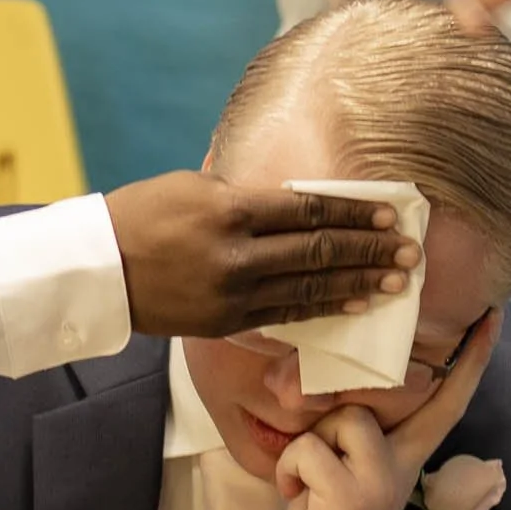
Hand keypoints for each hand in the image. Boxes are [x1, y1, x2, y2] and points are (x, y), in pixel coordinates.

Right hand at [106, 171, 418, 337]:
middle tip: (411, 253)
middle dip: (370, 251)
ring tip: (397, 282)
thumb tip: (300, 199)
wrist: (99, 269)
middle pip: (319, 251)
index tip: (392, 214)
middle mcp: (238, 254)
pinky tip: (356, 306)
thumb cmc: (145, 214)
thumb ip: (249, 193)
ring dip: (359, 284)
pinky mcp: (228, 323)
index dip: (355, 212)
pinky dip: (326, 310)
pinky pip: (287, 315)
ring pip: (311, 289)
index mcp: (231, 209)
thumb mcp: (196, 186)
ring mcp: (234, 294)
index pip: (309, 209)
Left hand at [274, 311, 502, 509]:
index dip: (471, 358)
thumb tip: (319, 389)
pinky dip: (291, 467)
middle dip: (348, 389)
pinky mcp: (352, 494)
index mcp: (406, 455)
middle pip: (384, 393)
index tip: (493, 316)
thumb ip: (347, 435)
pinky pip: (311, 447)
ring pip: (343, 415)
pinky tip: (295, 492)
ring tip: (305, 478)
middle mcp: (402, 463)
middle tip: (328, 435)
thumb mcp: (342, 474)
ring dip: (310, 441)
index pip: (447, 398)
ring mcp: (381, 478)